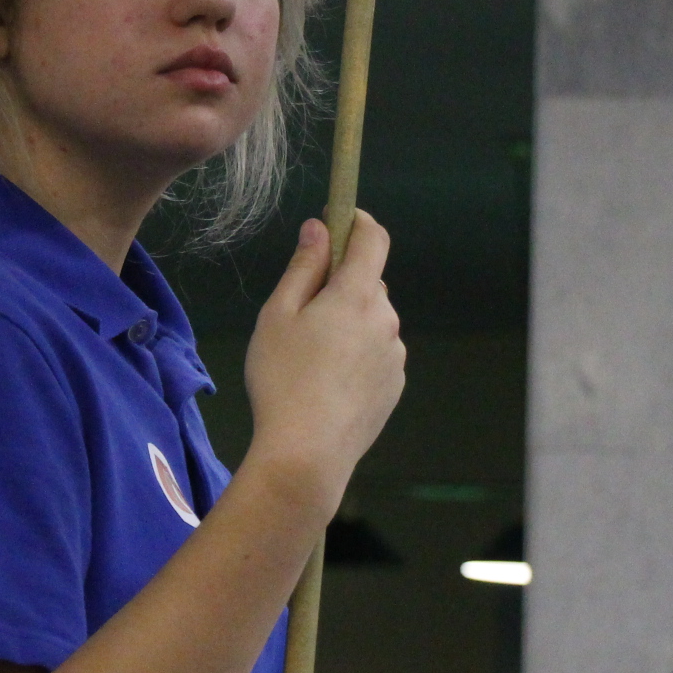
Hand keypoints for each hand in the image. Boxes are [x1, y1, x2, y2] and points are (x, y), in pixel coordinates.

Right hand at [241, 212, 403, 507]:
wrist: (306, 454)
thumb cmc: (282, 380)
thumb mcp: (278, 315)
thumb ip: (303, 267)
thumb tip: (319, 228)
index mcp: (357, 295)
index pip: (373, 238)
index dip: (356, 220)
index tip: (337, 218)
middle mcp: (386, 320)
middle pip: (368, 282)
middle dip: (340, 283)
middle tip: (299, 310)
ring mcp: (394, 354)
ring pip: (371, 320)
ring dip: (347, 322)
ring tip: (308, 358)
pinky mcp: (394, 384)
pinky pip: (375, 353)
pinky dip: (355, 354)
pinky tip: (325, 382)